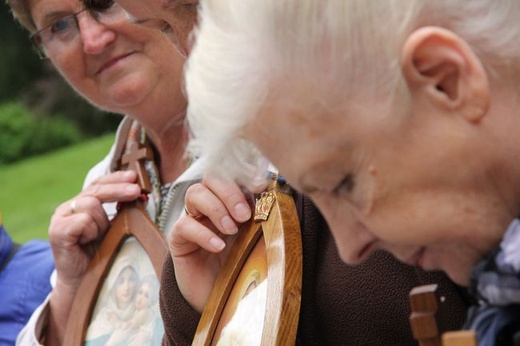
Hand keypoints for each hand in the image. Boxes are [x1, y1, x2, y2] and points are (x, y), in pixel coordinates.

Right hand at [46, 170, 139, 344]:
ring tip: (99, 237)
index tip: (134, 177)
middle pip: (95, 190)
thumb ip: (119, 211)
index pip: (98, 184)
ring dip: (102, 222)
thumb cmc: (101, 256)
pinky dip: (91, 230)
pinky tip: (89, 241)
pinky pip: (83, 220)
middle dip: (118, 189)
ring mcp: (60, 218)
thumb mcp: (113, 229)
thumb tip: (138, 193)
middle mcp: (67, 208)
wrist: (83, 284)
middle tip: (136, 191)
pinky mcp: (57, 231)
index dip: (116, 179)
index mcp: (80, 204)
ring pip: (90, 204)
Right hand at [168, 174, 252, 311]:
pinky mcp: (178, 238)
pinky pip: (185, 225)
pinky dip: (203, 233)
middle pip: (211, 178)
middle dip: (229, 192)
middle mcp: (210, 205)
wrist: (222, 299)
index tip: (259, 186)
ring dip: (216, 208)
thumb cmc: (242, 266)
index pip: (231, 174)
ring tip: (231, 230)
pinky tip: (218, 246)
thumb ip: (261, 219)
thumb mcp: (257, 239)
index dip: (243, 175)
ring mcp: (192, 219)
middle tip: (244, 215)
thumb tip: (273, 199)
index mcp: (230, 200)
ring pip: (195, 193)